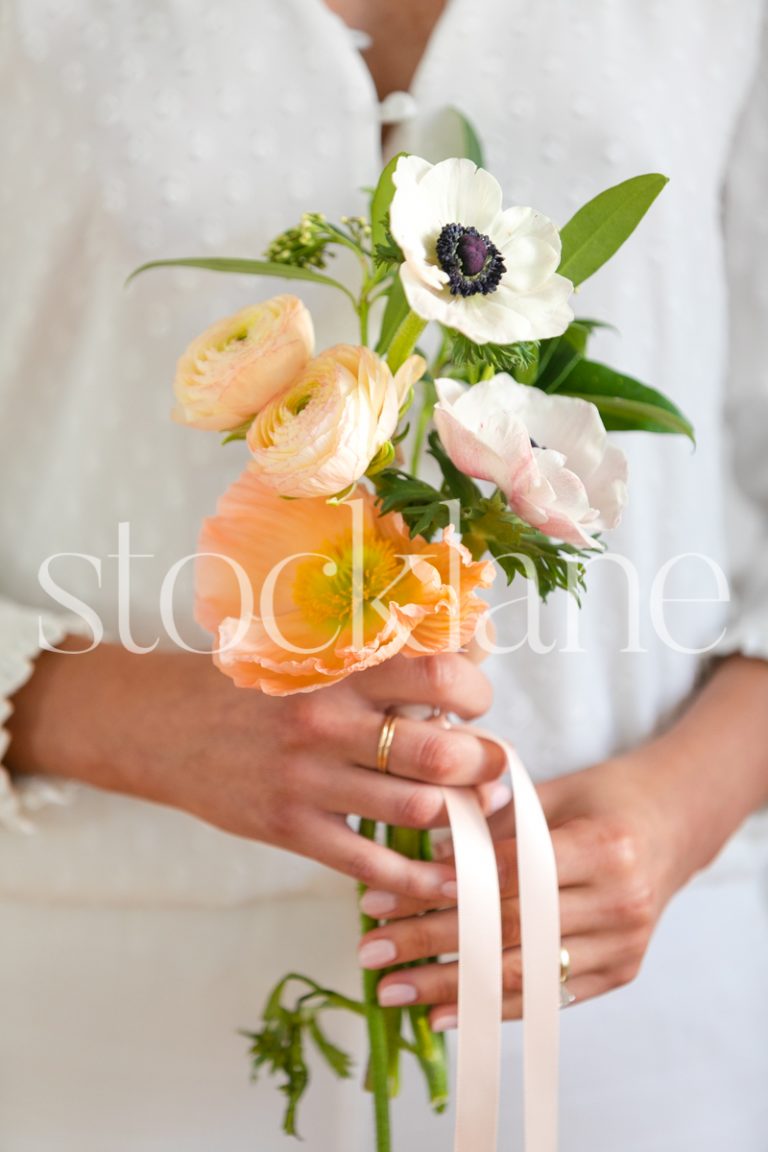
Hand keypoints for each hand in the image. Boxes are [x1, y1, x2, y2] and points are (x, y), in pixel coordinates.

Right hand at [7, 640, 507, 897]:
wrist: (164, 727)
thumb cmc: (249, 688)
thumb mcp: (305, 658)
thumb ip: (371, 665)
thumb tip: (456, 668)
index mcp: (337, 672)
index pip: (434, 675)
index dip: (476, 691)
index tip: (478, 705)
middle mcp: (327, 723)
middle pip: (439, 751)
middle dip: (487, 765)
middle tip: (499, 770)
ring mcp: (308, 780)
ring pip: (415, 810)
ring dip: (462, 819)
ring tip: (478, 815)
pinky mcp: (290, 828)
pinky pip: (371, 863)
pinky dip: (420, 879)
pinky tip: (449, 881)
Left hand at [357, 742, 704, 1023]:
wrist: (674, 826)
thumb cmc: (604, 798)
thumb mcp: (553, 792)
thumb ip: (493, 821)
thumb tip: (419, 852)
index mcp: (603, 844)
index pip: (507, 875)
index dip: (443, 890)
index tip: (384, 900)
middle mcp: (619, 900)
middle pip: (508, 929)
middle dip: (431, 943)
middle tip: (372, 952)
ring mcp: (624, 943)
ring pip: (522, 973)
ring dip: (450, 986)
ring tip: (393, 989)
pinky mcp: (621, 971)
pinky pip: (547, 998)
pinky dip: (491, 1008)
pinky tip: (442, 1014)